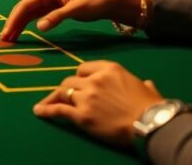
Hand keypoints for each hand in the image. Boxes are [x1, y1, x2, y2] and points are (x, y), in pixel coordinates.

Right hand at [1, 0, 141, 41]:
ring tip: (9, 39)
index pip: (25, 5)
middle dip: (13, 23)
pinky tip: (21, 34)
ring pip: (27, 14)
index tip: (7, 33)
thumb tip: (39, 27)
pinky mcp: (52, 10)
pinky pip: (35, 18)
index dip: (14, 19)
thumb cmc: (94, 3)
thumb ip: (57, 17)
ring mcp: (47, 3)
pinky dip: (27, 26)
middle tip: (4, 40)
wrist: (108, 3)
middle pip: (23, 9)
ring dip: (18, 26)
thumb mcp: (76, 10)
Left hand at [34, 61, 162, 146]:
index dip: (79, 76)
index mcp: (109, 68)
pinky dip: (47, 110)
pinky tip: (39, 111)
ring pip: (62, 92)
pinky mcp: (81, 115)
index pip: (83, 67)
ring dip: (55, 98)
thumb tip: (146, 84)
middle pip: (70, 80)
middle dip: (66, 88)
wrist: (151, 124)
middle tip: (63, 95)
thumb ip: (141, 84)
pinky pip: (58, 110)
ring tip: (46, 103)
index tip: (78, 83)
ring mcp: (86, 97)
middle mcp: (94, 79)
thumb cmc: (152, 107)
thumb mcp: (146, 88)